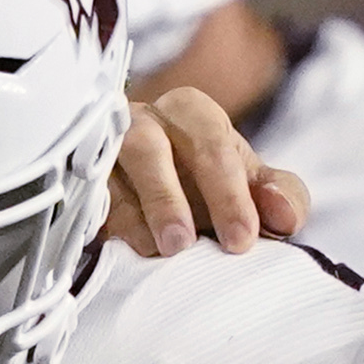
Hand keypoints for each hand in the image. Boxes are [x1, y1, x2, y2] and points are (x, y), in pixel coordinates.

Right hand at [100, 87, 308, 257]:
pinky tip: (122, 248)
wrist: (157, 195)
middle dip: (168, 197)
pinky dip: (103, 221)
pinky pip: (84, 195)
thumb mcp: (252, 186)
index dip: (227, 194)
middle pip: (148, 146)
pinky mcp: (78, 181)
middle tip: (184, 244)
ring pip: (107, 166)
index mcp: (191, 113)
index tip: (241, 240)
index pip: (211, 144)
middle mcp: (143, 122)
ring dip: (131, 210)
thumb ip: (280, 197)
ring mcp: (103, 150)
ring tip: (157, 250)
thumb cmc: (209, 186)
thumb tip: (285, 215)